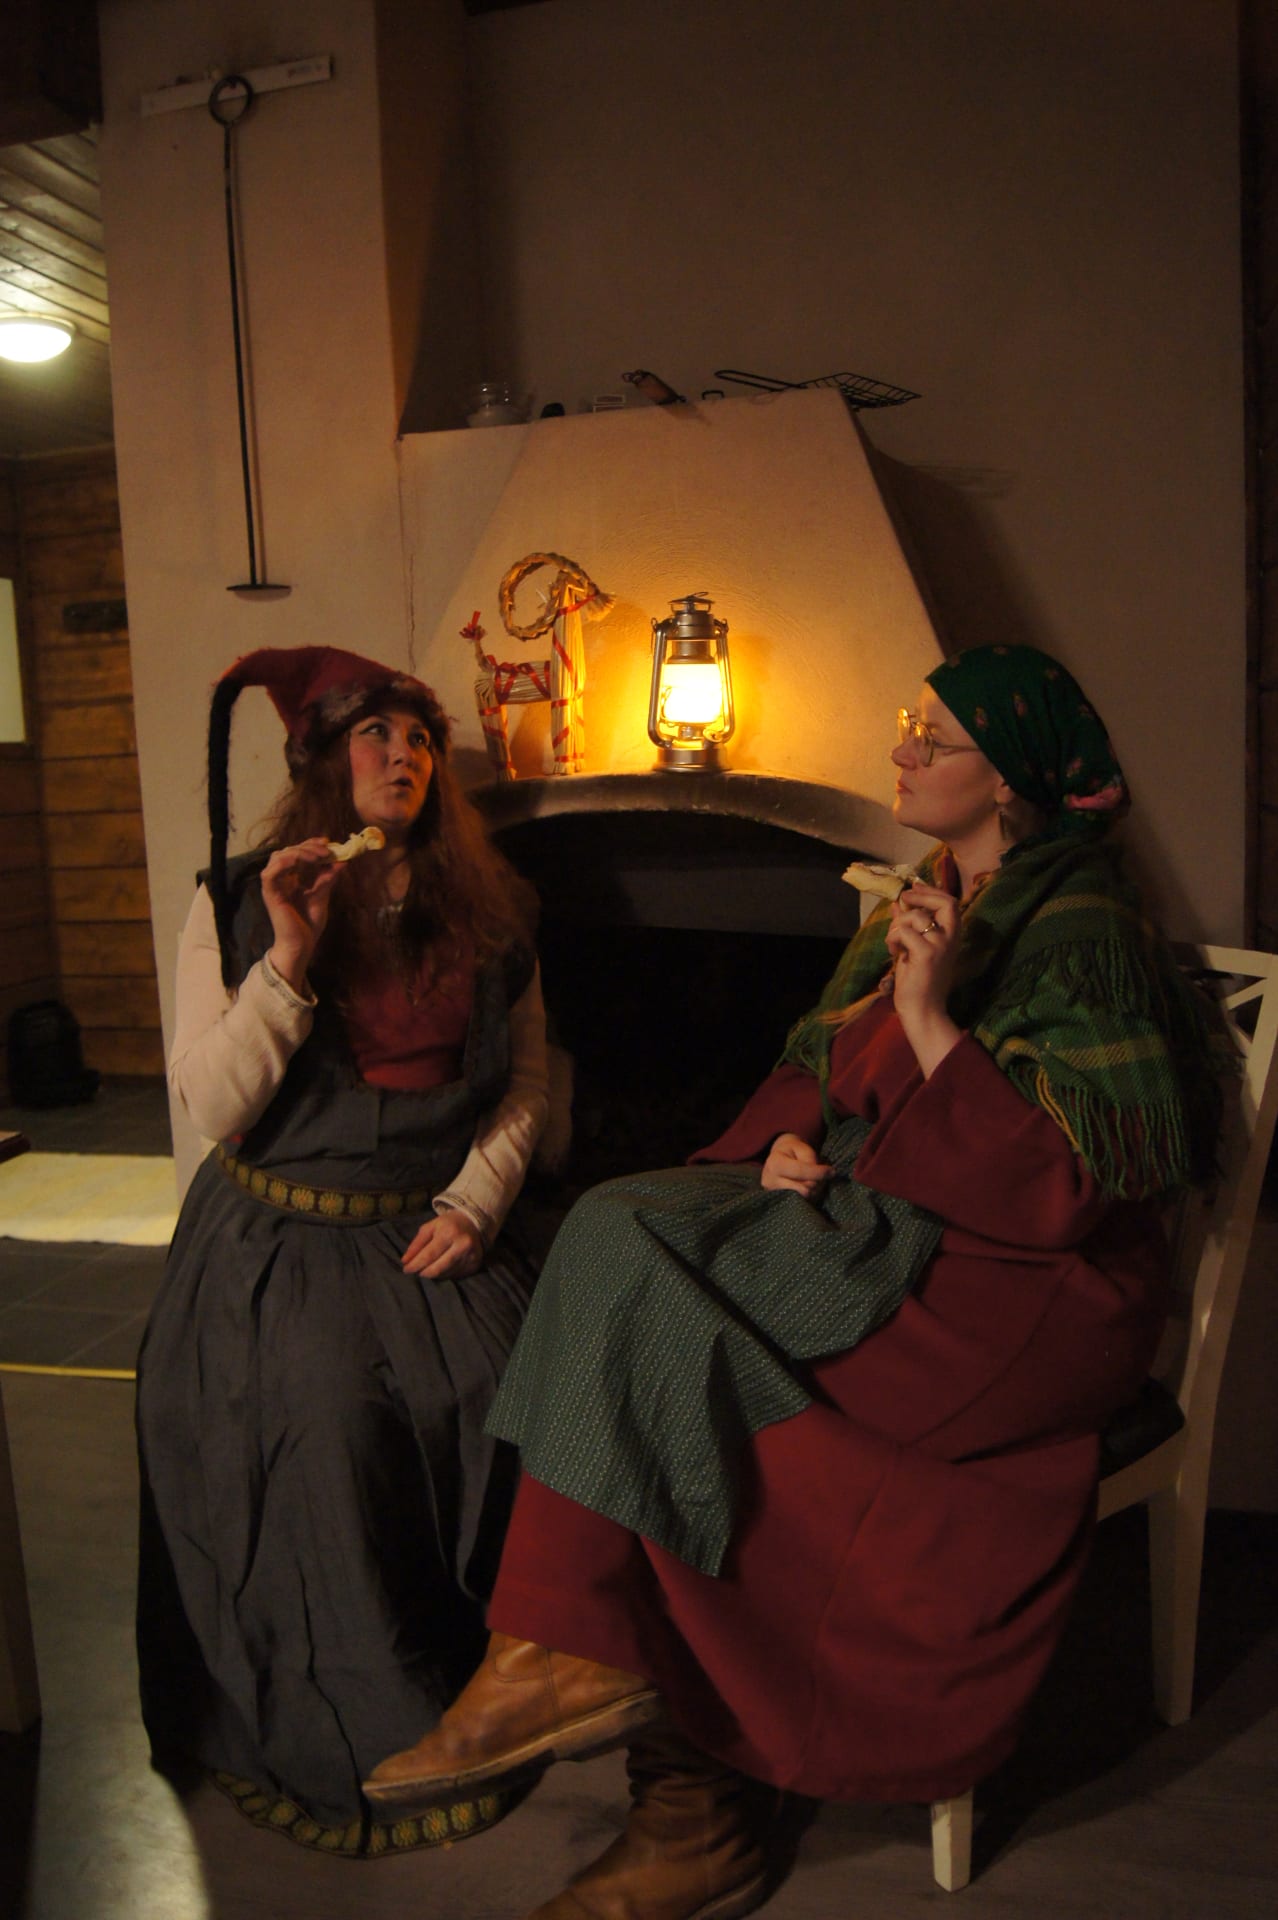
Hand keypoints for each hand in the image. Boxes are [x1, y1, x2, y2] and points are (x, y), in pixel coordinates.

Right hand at [260, 838, 340, 990]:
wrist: (301, 945)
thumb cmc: (309, 924)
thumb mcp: (322, 895)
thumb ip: (328, 878)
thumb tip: (343, 861)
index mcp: (290, 879)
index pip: (295, 852)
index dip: (309, 844)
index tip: (327, 842)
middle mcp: (279, 879)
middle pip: (287, 851)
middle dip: (307, 847)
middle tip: (327, 849)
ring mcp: (273, 886)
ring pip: (278, 857)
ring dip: (298, 852)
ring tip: (318, 856)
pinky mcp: (270, 894)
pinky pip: (270, 873)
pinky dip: (283, 863)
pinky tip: (298, 861)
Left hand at [401, 1210, 484, 1280]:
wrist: (474, 1222)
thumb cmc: (448, 1224)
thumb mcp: (430, 1227)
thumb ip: (417, 1243)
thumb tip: (405, 1261)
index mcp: (449, 1233)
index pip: (429, 1255)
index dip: (415, 1264)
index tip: (406, 1269)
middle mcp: (462, 1245)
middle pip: (438, 1268)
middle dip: (423, 1272)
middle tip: (416, 1272)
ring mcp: (471, 1257)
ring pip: (446, 1274)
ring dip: (433, 1274)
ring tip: (427, 1270)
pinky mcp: (475, 1265)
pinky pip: (455, 1276)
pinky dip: (444, 1275)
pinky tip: (440, 1269)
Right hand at [760, 1132, 832, 1196]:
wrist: (779, 1158)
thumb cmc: (793, 1152)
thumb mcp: (802, 1149)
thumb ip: (810, 1162)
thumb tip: (817, 1180)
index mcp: (775, 1164)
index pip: (800, 1171)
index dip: (819, 1172)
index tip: (832, 1171)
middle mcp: (770, 1181)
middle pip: (803, 1189)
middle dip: (817, 1183)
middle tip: (823, 1176)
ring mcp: (772, 1194)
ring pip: (804, 1199)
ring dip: (814, 1191)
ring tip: (814, 1181)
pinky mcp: (778, 1202)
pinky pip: (800, 1203)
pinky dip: (809, 1197)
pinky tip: (808, 1188)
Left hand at [884, 883, 962, 1075]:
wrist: (922, 1010)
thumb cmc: (917, 982)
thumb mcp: (913, 948)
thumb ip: (908, 925)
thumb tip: (897, 904)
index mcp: (952, 936)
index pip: (950, 902)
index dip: (931, 890)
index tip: (914, 886)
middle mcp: (951, 938)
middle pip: (943, 902)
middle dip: (919, 896)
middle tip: (902, 899)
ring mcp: (940, 945)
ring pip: (913, 917)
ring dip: (896, 926)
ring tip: (894, 943)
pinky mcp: (926, 953)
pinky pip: (903, 932)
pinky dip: (892, 939)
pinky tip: (894, 953)